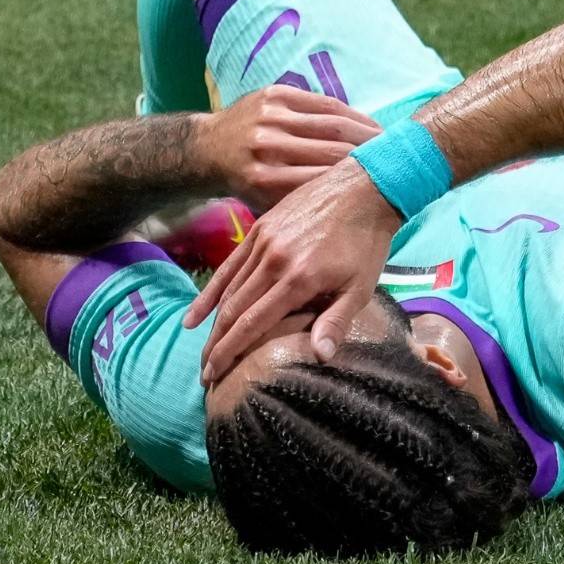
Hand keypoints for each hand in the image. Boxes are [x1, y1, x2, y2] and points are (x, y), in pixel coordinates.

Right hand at [186, 158, 403, 381]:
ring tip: (203, 351)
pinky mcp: (260, 228)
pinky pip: (230, 264)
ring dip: (212, 324)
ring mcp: (263, 241)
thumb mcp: (361, 287)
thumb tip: (320, 358)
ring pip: (228, 289)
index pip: (252, 324)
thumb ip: (336, 322)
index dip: (229, 353)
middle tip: (205, 374)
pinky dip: (212, 291)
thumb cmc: (367, 243)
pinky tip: (196, 313)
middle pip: (233, 310)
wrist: (365, 186)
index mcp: (298, 279)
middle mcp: (273, 260)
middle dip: (216, 346)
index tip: (214, 376)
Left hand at [197, 88, 376, 206]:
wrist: (208, 149)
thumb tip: (350, 223)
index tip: (387, 190)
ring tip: (392, 144)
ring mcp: (272, 117)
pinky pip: (323, 103)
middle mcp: (269, 146)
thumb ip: (303, 211)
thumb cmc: (247, 187)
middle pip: (334, 151)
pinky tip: (370, 125)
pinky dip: (351, 114)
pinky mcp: (276, 94)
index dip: (358, 185)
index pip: (325, 182)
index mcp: (266, 180)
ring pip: (333, 123)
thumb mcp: (269, 208)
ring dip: (368, 133)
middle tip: (400, 164)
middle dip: (370, 157)